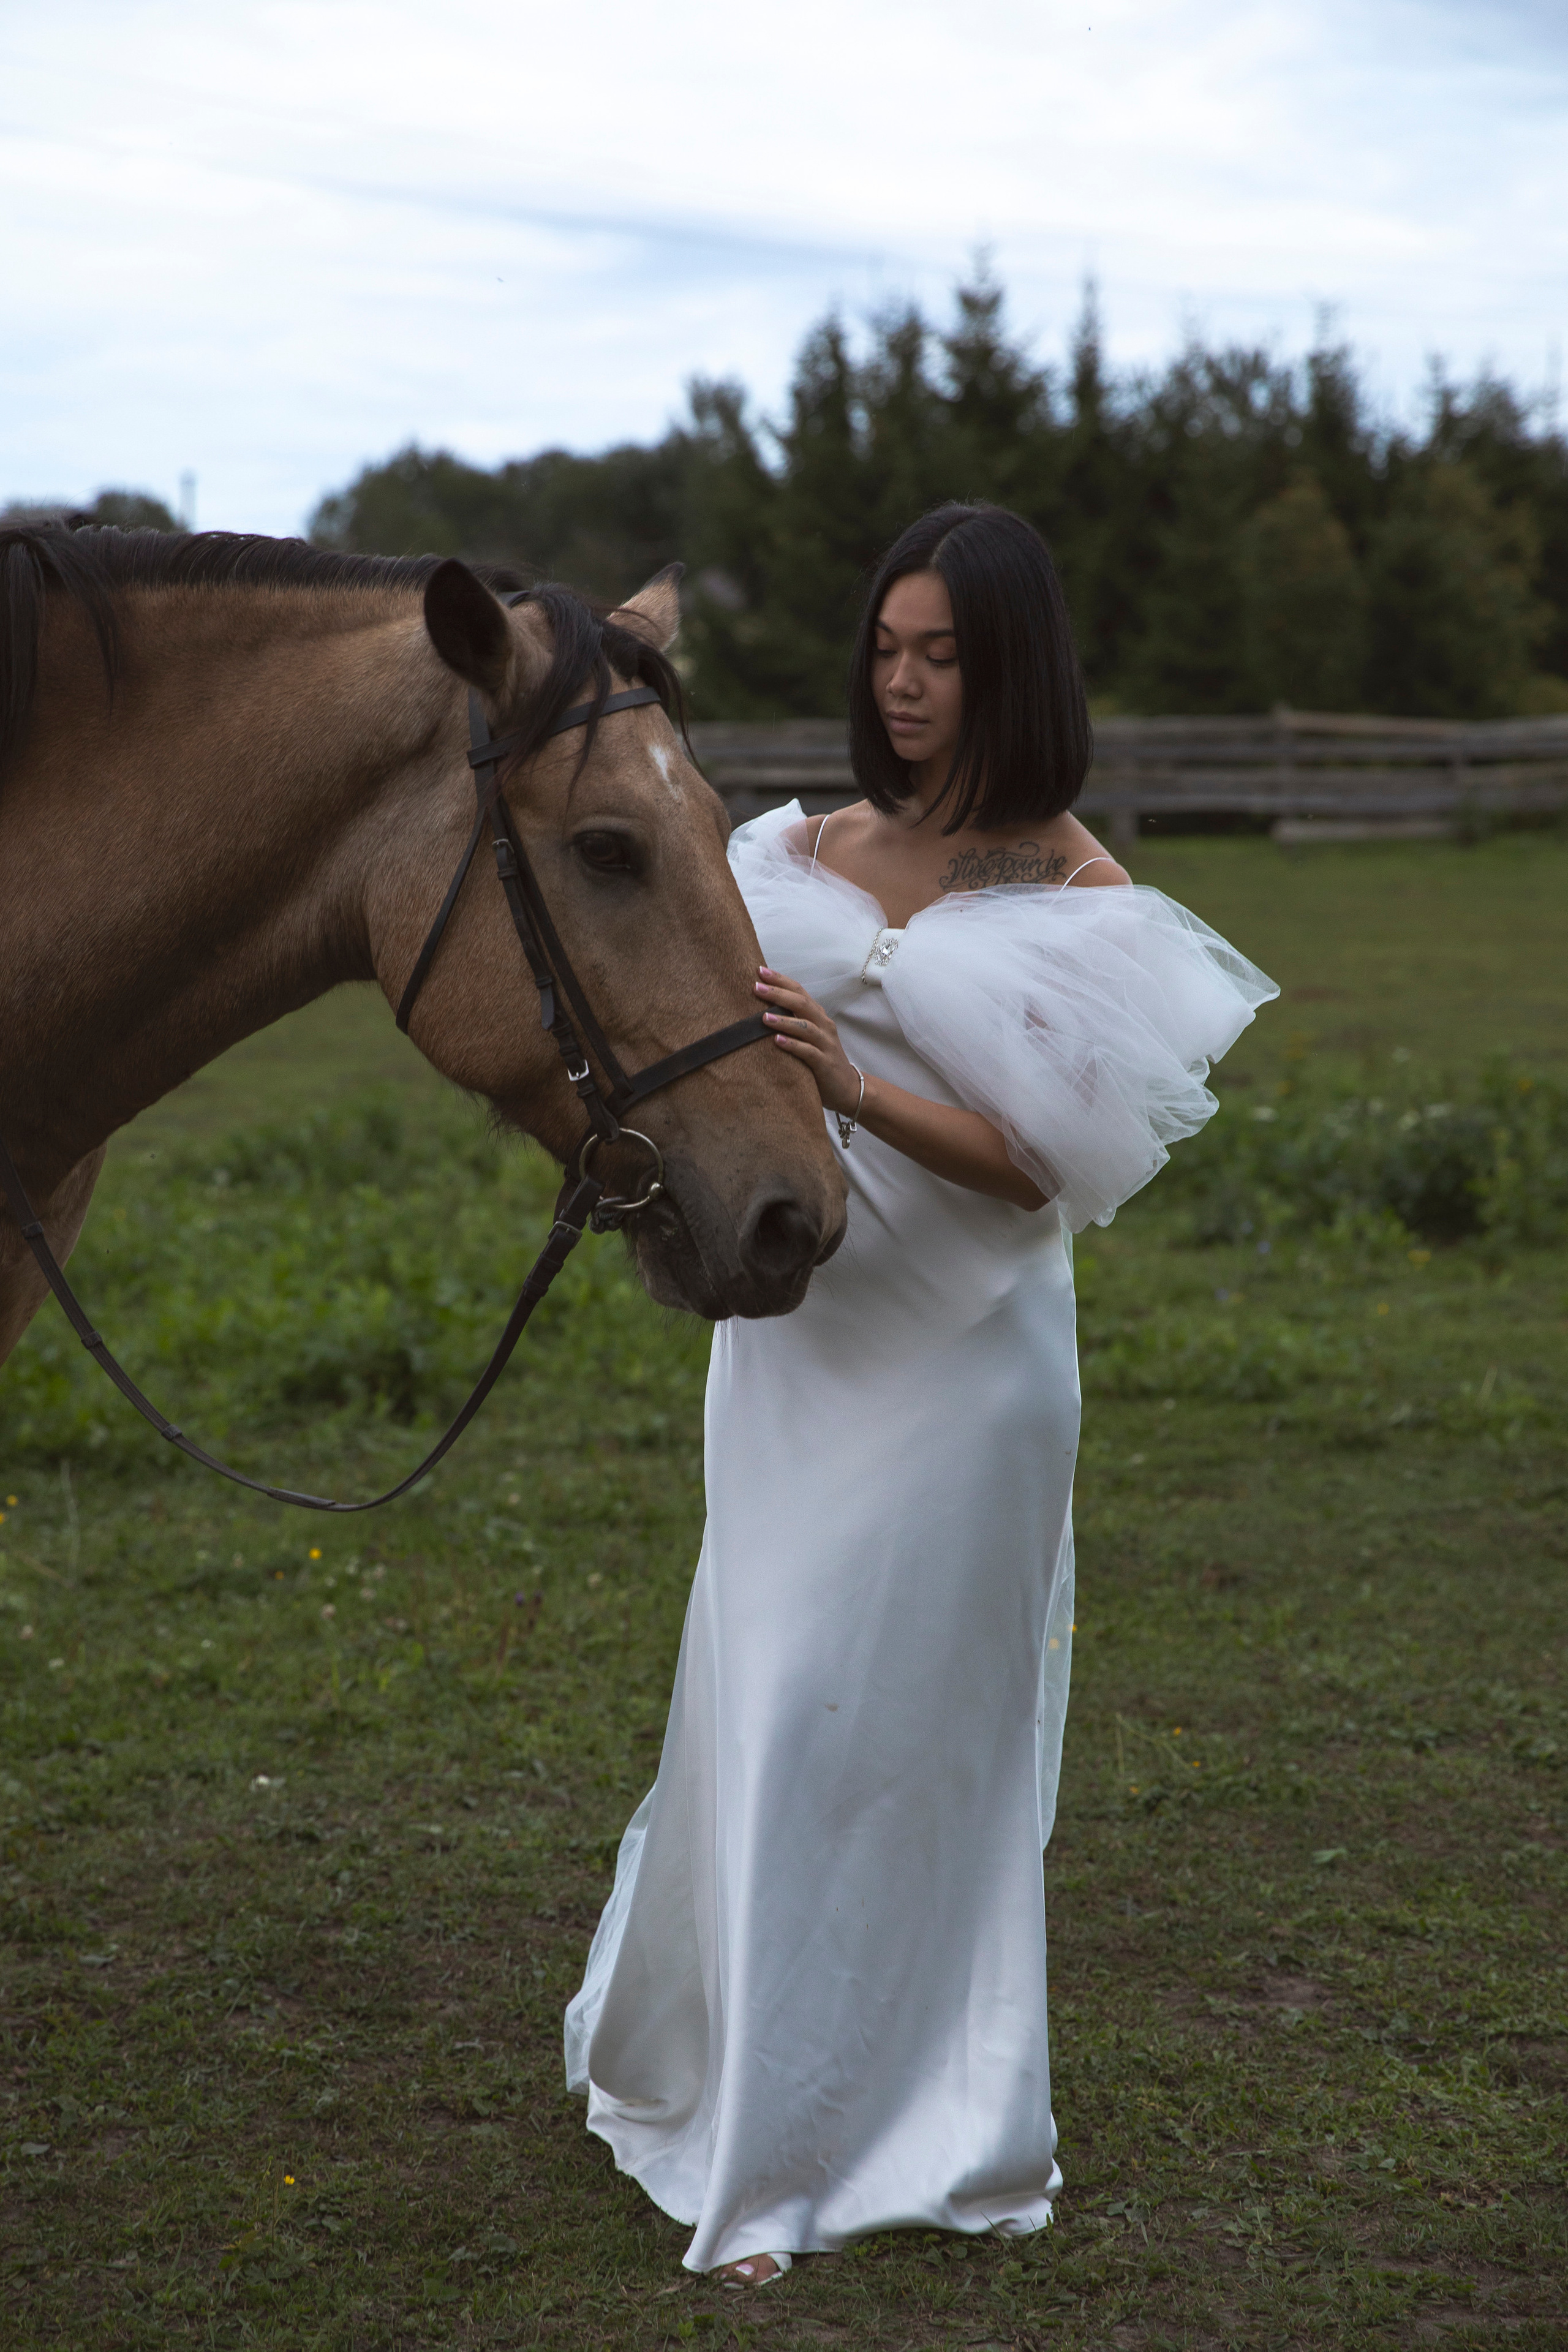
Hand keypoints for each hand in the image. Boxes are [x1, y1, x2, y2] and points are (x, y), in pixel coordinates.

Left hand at [754, 967, 862, 1114]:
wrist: (847, 1088)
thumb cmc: (820, 1060)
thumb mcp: (807, 1037)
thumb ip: (790, 1022)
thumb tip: (758, 1010)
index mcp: (817, 1016)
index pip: (799, 991)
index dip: (781, 980)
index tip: (760, 970)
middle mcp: (823, 1026)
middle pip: (802, 1003)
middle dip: (778, 994)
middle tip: (756, 987)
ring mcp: (826, 1044)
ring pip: (805, 1027)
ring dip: (784, 1021)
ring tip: (763, 1017)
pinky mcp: (825, 1063)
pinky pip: (809, 1052)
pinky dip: (793, 1045)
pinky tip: (778, 1041)